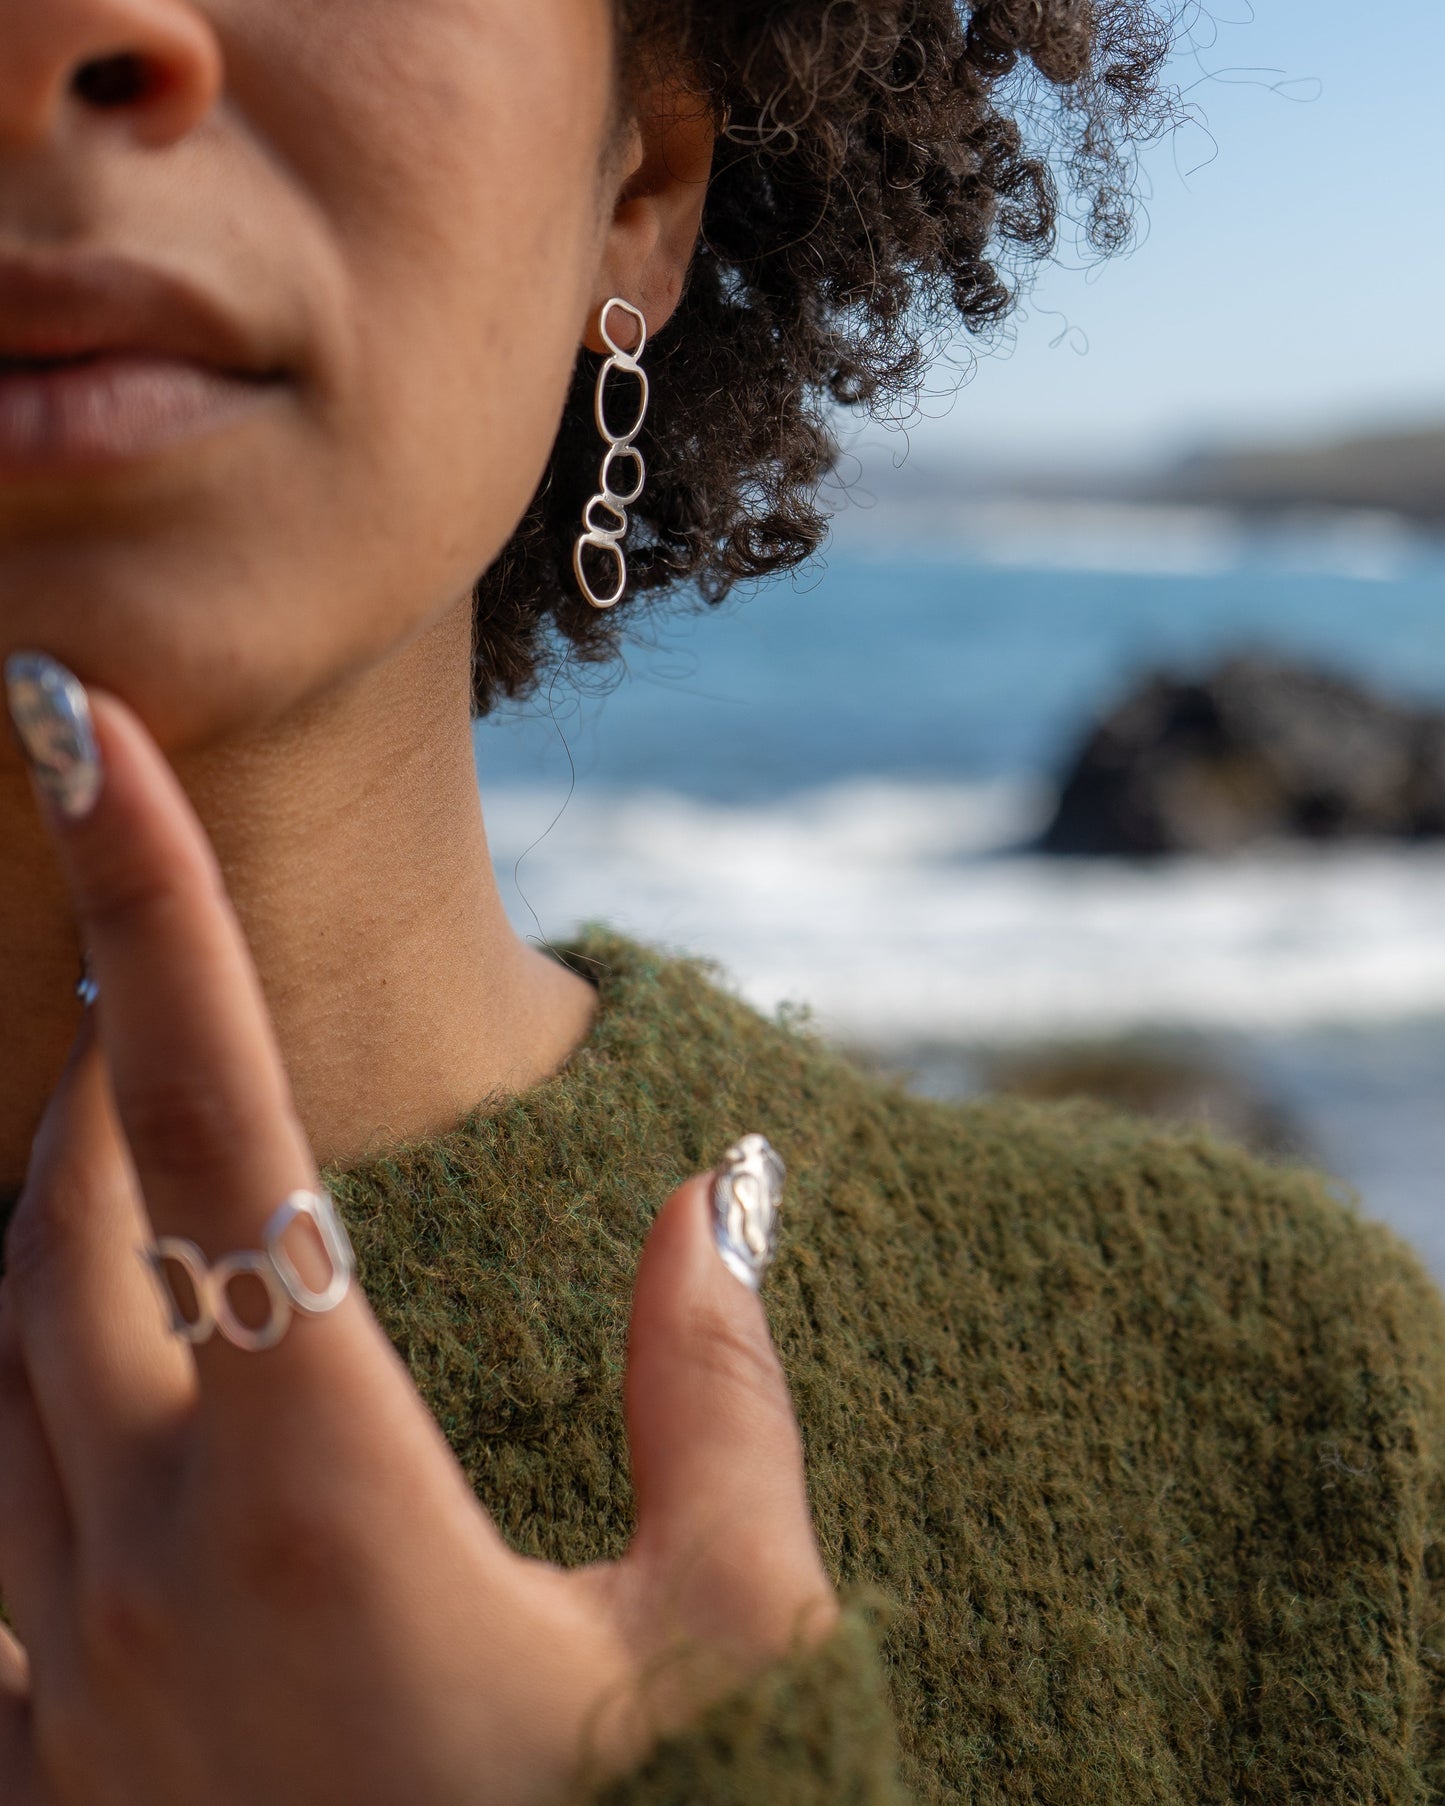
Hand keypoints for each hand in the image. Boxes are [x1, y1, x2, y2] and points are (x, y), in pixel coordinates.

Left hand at [0, 660, 837, 1805]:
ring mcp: (54, 1666)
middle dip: (92, 1068)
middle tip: (158, 989)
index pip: (212, 1109)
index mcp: (313, 1480)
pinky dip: (26, 1409)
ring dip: (46, 1229)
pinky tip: (104, 1410)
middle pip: (50, 1215)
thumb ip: (721, 1408)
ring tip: (135, 1171)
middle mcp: (136, 1546)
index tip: (84, 725)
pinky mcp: (38, 1757)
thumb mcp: (730, 1654)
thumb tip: (717, 1208)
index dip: (152, 898)